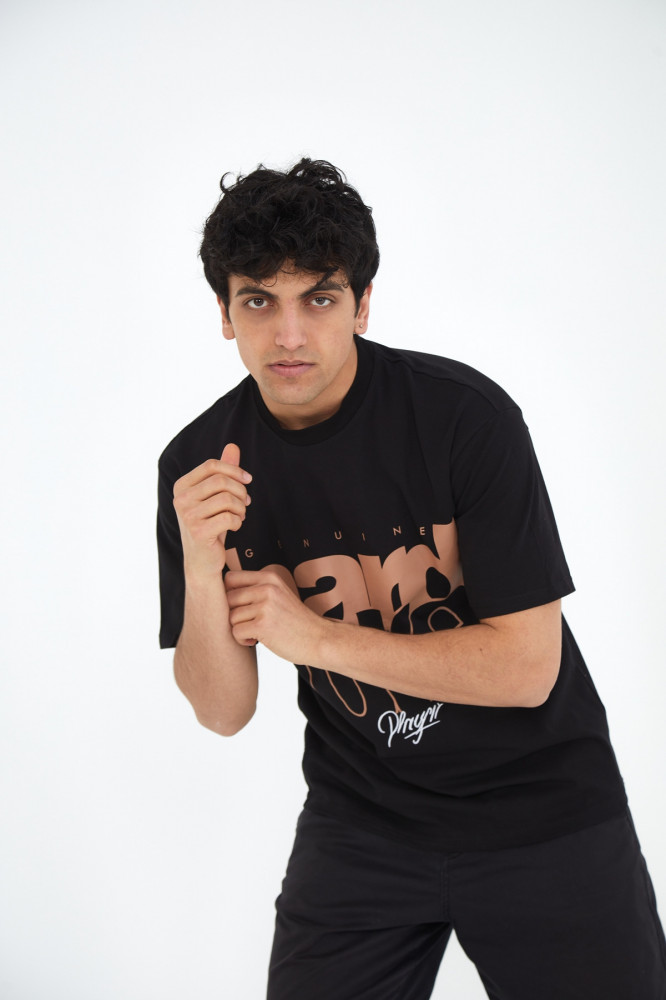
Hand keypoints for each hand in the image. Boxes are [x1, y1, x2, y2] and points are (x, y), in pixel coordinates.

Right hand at [173, 443, 251, 578]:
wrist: (202, 561)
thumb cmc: (209, 525)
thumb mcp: (215, 496)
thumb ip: (222, 471)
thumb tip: (233, 445)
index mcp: (181, 486)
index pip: (211, 465)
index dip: (234, 470)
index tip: (247, 479)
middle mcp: (180, 499)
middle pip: (221, 481)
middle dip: (240, 490)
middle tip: (246, 502)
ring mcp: (187, 516)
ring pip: (227, 499)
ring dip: (241, 507)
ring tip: (240, 515)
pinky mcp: (198, 531)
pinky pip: (230, 517)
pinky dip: (238, 522)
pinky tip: (235, 526)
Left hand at [225, 568, 327, 660]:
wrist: (319, 639)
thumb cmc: (295, 621)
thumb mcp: (279, 594)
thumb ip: (257, 589)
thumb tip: (222, 591)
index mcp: (269, 577)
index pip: (230, 578)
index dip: (228, 594)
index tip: (238, 606)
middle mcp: (267, 588)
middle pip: (227, 599)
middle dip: (233, 614)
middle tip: (248, 623)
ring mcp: (265, 606)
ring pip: (230, 617)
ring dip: (239, 629)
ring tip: (255, 632)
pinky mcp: (263, 625)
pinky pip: (236, 632)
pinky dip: (242, 640)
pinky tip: (256, 640)